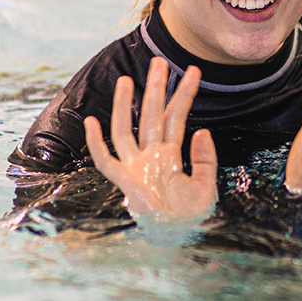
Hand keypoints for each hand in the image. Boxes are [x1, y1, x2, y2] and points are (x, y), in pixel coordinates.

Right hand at [84, 57, 217, 219]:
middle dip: (156, 88)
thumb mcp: (207, 186)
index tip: (193, 71)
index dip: (185, 94)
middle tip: (159, 61)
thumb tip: (201, 131)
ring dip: (128, 105)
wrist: (178, 239)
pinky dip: (98, 143)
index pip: (177, 117)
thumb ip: (205, 159)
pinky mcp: (125, 182)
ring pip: (127, 130)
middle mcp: (151, 156)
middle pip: (152, 115)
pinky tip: (94, 122)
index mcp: (171, 155)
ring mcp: (136, 167)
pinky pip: (107, 160)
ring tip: (129, 79)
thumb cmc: (190, 215)